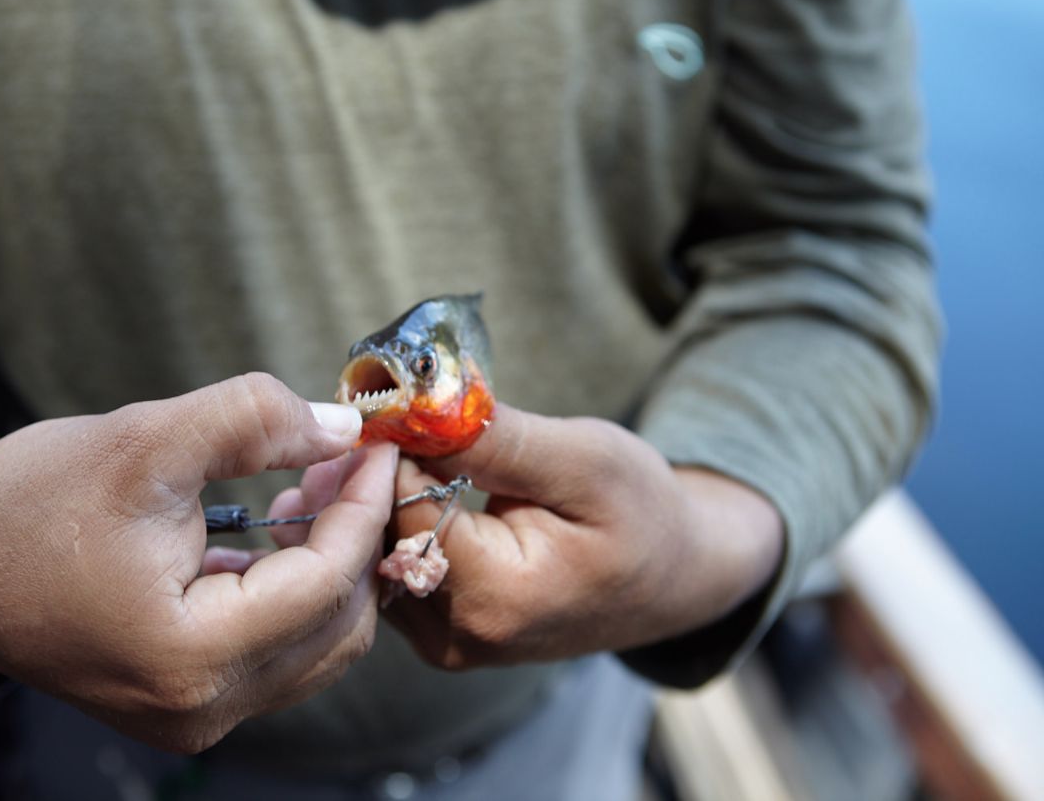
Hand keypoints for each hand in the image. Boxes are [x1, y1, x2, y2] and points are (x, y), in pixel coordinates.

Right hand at [0, 373, 397, 752]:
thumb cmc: (26, 500)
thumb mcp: (146, 439)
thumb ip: (254, 422)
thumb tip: (345, 428)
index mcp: (189, 659)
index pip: (324, 584)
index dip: (362, 508)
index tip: (378, 446)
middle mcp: (198, 709)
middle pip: (333, 625)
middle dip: (353, 538)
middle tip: (345, 461)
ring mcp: (190, 715)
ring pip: (311, 643)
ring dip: (327, 564)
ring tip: (308, 487)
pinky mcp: (181, 701)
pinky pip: (272, 650)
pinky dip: (290, 588)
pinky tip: (274, 527)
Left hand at [381, 405, 783, 668]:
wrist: (671, 574)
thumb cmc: (641, 512)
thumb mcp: (585, 459)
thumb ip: (499, 440)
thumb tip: (418, 408)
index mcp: (495, 598)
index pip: (402, 512)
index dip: (391, 450)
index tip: (391, 400)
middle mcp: (459, 636)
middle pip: (378, 539)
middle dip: (372, 474)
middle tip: (372, 412)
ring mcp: (447, 642)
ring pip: (376, 556)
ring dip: (374, 498)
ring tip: (384, 442)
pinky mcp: (441, 631)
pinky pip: (392, 570)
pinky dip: (391, 522)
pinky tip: (401, 481)